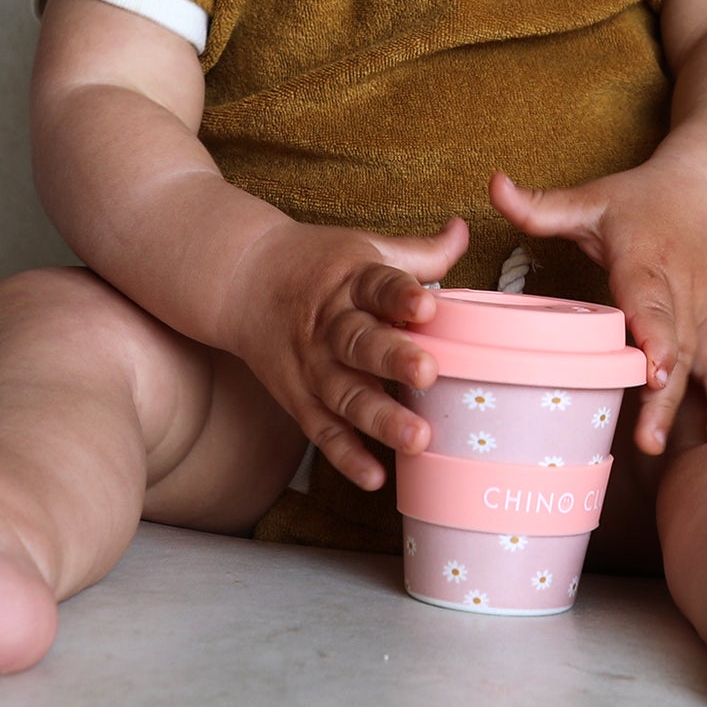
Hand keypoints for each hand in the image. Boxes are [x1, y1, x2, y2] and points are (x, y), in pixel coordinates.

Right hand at [223, 214, 468, 492]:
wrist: (242, 279)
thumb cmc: (319, 264)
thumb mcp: (365, 248)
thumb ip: (420, 252)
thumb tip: (464, 230)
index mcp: (351, 281)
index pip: (378, 286)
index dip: (402, 296)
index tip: (427, 307)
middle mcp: (329, 324)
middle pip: (360, 343)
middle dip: (393, 359)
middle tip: (428, 372)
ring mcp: (312, 365)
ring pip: (345, 395)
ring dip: (380, 418)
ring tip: (417, 439)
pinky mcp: (298, 398)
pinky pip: (321, 431)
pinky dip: (346, 456)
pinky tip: (374, 476)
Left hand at [488, 169, 706, 453]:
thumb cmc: (644, 200)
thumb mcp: (592, 198)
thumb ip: (541, 206)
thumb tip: (494, 185)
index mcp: (646, 258)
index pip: (650, 300)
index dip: (654, 335)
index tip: (653, 370)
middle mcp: (684, 286)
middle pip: (680, 344)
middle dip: (669, 394)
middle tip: (649, 439)